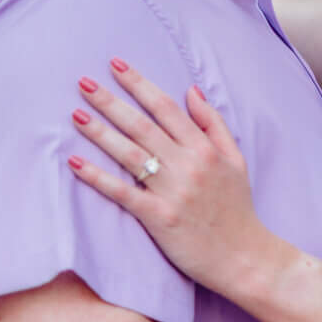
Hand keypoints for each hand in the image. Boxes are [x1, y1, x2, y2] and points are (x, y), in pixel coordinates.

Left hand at [68, 64, 280, 299]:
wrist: (244, 256)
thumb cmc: (238, 208)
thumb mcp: (236, 159)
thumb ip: (213, 123)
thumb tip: (191, 90)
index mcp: (205, 147)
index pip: (166, 107)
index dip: (139, 84)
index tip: (116, 66)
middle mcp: (188, 164)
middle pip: (142, 125)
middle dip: (111, 101)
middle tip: (83, 82)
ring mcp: (172, 191)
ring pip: (130, 154)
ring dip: (101, 132)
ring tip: (76, 114)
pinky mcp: (159, 218)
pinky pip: (123, 193)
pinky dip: (98, 178)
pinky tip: (77, 163)